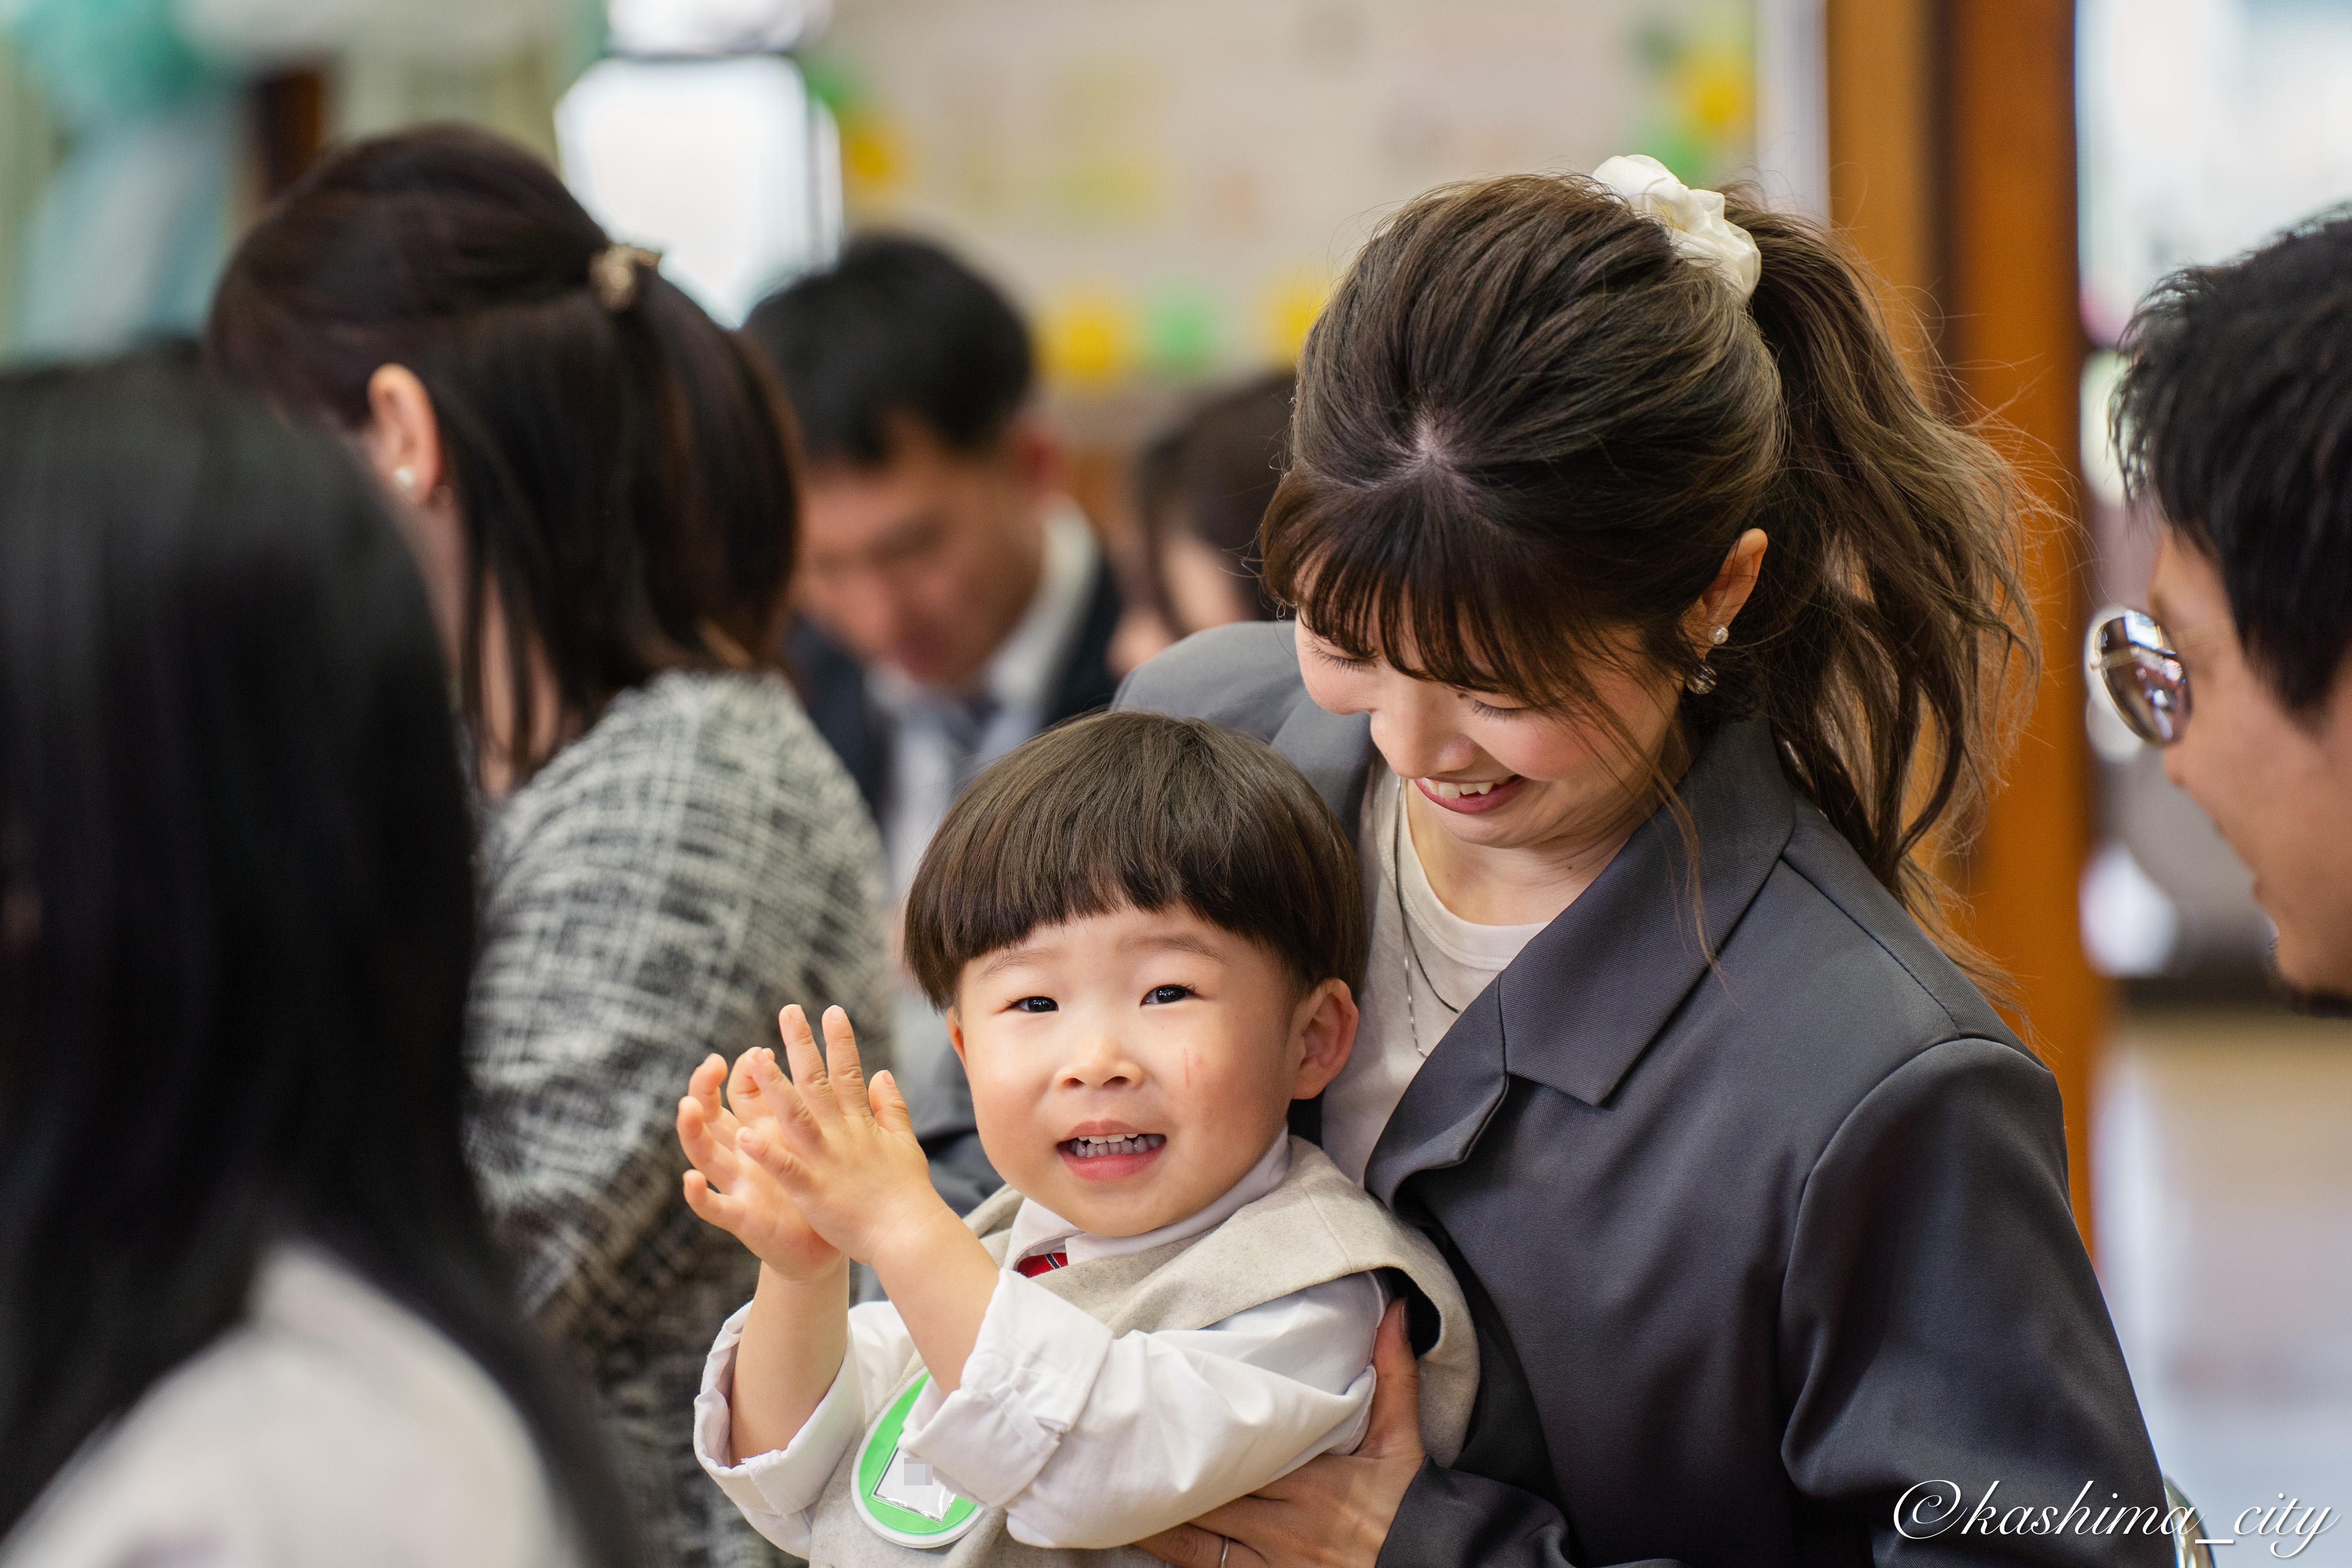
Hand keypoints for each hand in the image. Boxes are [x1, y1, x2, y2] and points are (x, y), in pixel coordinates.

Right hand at [677, 1047, 840, 1281]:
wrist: (825, 1246)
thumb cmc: (821, 1186)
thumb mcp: (816, 1138)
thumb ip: (815, 1104)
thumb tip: (823, 1063)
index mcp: (764, 1131)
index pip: (741, 1090)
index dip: (746, 1068)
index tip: (763, 1050)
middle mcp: (744, 1153)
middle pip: (712, 1113)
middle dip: (704, 1086)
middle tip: (711, 1062)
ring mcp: (738, 1184)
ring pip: (704, 1152)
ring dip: (692, 1129)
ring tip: (687, 1105)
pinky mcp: (741, 1218)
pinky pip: (713, 1207)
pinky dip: (698, 1195)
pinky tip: (690, 1180)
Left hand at [732, 1004, 946, 1264]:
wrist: (910, 1234)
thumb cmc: (907, 1192)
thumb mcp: (904, 1142)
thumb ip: (892, 1107)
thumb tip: (883, 1073)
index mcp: (862, 1123)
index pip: (849, 1072)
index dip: (840, 1040)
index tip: (830, 1010)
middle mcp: (843, 1134)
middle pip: (818, 1082)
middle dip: (802, 1045)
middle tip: (787, 1011)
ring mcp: (827, 1161)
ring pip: (796, 1116)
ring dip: (775, 1087)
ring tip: (754, 1059)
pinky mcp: (814, 1191)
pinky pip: (786, 1168)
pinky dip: (767, 1152)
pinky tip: (746, 1135)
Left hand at [1137, 1300, 1425, 1567]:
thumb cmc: (1411, 1505)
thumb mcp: (1404, 1441)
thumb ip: (1394, 1375)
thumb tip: (1395, 1310)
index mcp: (1316, 1480)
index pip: (1247, 1446)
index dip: (1201, 1424)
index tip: (1167, 1396)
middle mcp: (1289, 1522)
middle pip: (1213, 1489)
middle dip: (1169, 1465)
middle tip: (1124, 1435)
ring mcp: (1277, 1561)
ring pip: (1199, 1537)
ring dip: (1157, 1512)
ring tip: (1114, 1485)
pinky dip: (1174, 1554)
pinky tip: (1141, 1534)